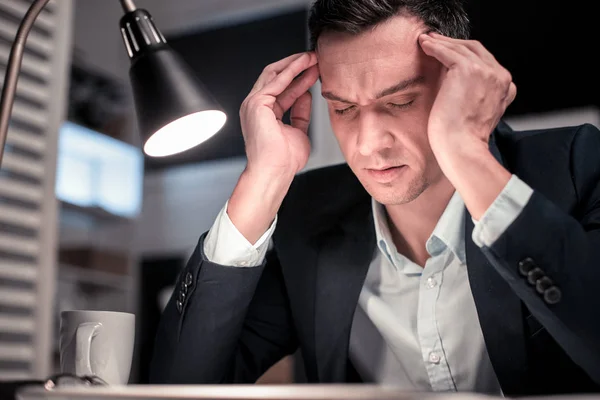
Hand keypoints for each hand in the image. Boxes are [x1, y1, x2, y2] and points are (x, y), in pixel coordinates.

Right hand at [228, 53, 318, 243]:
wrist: (275, 172)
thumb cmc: (284, 161)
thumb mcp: (299, 130)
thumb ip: (301, 112)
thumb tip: (306, 94)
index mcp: (264, 114)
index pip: (282, 89)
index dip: (299, 78)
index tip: (316, 70)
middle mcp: (256, 106)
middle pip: (276, 77)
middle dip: (296, 66)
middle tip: (315, 58)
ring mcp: (254, 104)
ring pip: (274, 74)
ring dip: (295, 64)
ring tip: (312, 57)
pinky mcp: (256, 103)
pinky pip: (275, 81)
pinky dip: (291, 71)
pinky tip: (304, 64)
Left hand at [418, 32, 515, 158]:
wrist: (461, 147)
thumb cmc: (462, 138)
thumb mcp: (477, 113)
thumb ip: (477, 95)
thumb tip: (456, 83)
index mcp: (506, 87)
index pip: (486, 62)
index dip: (466, 54)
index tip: (449, 52)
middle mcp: (501, 76)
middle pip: (476, 50)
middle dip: (454, 43)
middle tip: (436, 40)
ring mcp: (487, 71)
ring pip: (462, 48)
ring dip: (442, 42)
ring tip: (426, 41)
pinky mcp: (469, 70)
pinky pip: (448, 52)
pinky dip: (435, 46)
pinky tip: (424, 44)